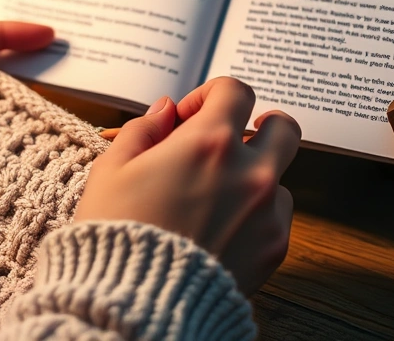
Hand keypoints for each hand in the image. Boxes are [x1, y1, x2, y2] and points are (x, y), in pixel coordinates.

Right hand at [73, 77, 299, 295]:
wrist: (139, 302)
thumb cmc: (118, 232)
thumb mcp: (111, 169)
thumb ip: (143, 129)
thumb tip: (166, 110)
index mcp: (209, 142)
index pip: (235, 91)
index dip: (209, 96)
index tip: (188, 118)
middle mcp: (249, 171)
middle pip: (282, 126)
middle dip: (258, 126)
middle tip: (231, 142)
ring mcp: (267, 210)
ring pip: (280, 176)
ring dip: (253, 177)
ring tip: (214, 200)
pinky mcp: (274, 247)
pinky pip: (277, 216)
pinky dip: (255, 216)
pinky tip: (219, 230)